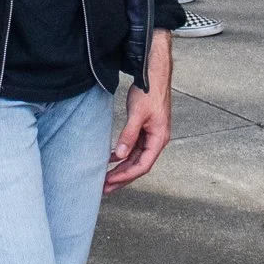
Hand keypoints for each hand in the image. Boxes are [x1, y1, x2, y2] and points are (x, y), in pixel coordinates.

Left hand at [106, 31, 173, 191]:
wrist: (154, 75)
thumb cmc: (149, 92)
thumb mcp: (137, 114)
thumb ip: (129, 135)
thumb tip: (120, 154)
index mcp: (159, 139)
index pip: (143, 165)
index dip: (126, 176)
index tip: (110, 181)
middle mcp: (156, 140)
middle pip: (138, 165)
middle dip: (122, 178)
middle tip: (104, 188)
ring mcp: (150, 136)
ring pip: (135, 158)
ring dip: (121, 168)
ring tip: (105, 178)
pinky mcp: (144, 130)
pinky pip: (133, 148)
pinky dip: (122, 155)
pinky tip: (110, 159)